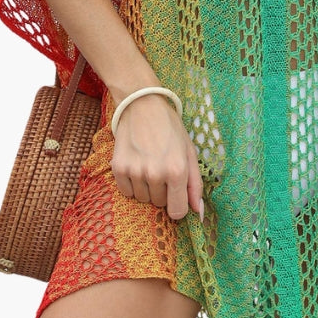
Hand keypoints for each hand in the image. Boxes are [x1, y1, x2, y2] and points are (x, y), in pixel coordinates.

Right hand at [110, 92, 203, 220]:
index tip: (176, 195)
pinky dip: (132, 184)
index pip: (177, 212)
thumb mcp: (189, 151)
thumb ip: (195, 183)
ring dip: (147, 187)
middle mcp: (156, 173)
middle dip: (163, 191)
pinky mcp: (118, 168)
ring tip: (149, 164)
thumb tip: (198, 211)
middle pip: (160, 204)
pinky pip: (127, 192)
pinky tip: (137, 164)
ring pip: (143, 199)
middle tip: (162, 168)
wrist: (142, 105)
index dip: (178, 206)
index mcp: (177, 170)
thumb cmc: (170, 128)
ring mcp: (135, 171)